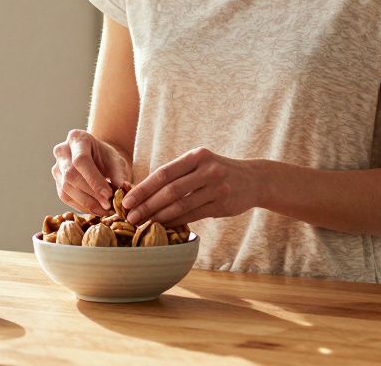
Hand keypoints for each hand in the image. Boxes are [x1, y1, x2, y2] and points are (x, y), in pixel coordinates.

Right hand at [51, 129, 131, 213]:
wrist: (97, 156)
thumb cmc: (106, 156)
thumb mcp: (116, 160)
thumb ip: (118, 175)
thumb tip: (122, 191)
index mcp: (77, 138)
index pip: (81, 161)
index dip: (94, 180)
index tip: (108, 195)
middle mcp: (62, 151)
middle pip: (71, 176)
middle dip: (91, 194)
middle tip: (108, 206)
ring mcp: (57, 167)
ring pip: (66, 189)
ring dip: (86, 203)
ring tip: (104, 210)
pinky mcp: (57, 181)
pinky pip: (65, 197)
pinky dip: (81, 206)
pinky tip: (95, 209)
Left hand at [122, 147, 259, 226]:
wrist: (253, 180)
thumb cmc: (218, 172)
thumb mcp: (200, 164)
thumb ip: (177, 174)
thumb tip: (143, 192)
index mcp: (197, 156)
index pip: (164, 173)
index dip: (143, 188)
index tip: (127, 200)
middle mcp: (207, 169)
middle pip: (170, 190)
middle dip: (147, 205)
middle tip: (130, 217)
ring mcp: (217, 187)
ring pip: (181, 205)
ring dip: (159, 216)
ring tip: (143, 224)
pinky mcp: (222, 204)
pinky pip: (193, 215)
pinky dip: (176, 221)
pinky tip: (163, 226)